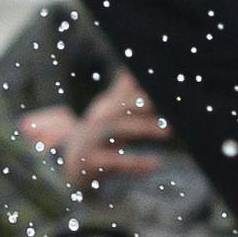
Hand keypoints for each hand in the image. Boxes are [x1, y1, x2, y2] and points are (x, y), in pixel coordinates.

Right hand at [21, 69, 170, 185]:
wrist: (69, 166)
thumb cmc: (97, 138)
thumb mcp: (108, 115)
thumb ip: (123, 94)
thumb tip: (133, 70)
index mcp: (105, 110)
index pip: (125, 95)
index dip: (142, 91)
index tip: (166, 87)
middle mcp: (96, 122)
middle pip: (120, 107)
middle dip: (142, 103)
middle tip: (168, 103)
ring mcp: (91, 141)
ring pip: (117, 130)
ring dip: (143, 128)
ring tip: (168, 132)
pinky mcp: (90, 162)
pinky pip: (115, 161)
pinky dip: (135, 163)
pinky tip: (155, 164)